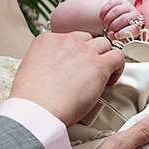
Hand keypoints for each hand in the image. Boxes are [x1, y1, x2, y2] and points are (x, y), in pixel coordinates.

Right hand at [10, 32, 124, 125]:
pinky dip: (117, 67)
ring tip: (101, 76)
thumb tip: (54, 71)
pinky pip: (118, 57)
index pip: (69, 38)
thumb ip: (44, 63)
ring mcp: (84, 51)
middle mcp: (67, 40)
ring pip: (104, 45)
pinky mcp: (99, 65)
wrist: (38, 109)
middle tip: (88, 71)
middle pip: (87, 39)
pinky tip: (109, 80)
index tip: (75, 66)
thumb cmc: (32, 99)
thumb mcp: (30, 70)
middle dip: (90, 54)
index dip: (75, 54)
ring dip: (104, 58)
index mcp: (47, 40)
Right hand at [100, 0, 142, 41]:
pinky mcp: (120, 1)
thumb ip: (116, 37)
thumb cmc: (122, 29)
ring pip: (116, 11)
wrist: (121, 18)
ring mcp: (128, 6)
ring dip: (107, 19)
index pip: (133, 29)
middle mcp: (134, 14)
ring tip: (104, 25)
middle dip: (112, 26)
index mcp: (138, 26)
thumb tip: (111, 34)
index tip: (115, 35)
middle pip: (123, 19)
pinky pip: (110, 4)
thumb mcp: (121, 36)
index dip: (123, 33)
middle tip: (108, 30)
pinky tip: (102, 18)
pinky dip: (103, 12)